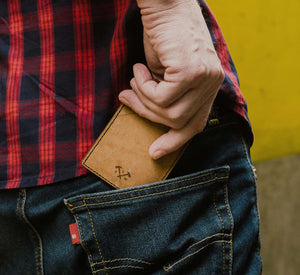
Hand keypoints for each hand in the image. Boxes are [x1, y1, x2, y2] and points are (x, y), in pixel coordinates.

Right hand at [119, 0, 223, 158]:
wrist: (164, 4)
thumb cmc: (163, 37)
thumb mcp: (165, 74)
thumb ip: (165, 96)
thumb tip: (146, 116)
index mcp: (209, 86)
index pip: (196, 124)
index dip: (175, 141)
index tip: (155, 153)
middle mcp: (212, 84)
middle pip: (180, 123)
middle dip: (148, 115)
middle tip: (127, 97)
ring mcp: (205, 78)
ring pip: (170, 114)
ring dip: (144, 100)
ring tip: (134, 79)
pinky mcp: (191, 72)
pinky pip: (161, 98)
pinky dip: (143, 88)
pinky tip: (139, 69)